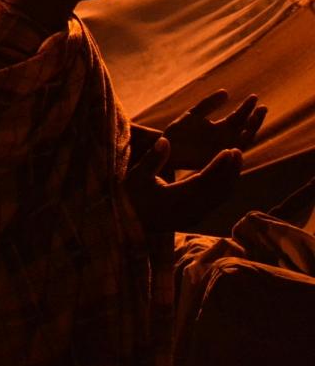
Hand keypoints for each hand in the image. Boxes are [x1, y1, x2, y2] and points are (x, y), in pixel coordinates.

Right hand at [124, 137, 241, 231]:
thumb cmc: (129, 198)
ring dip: (230, 179)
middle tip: (238, 151)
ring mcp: (193, 217)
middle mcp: (189, 211)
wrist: (127, 225)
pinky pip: (215, 203)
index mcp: (175, 200)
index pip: (204, 181)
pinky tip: (224, 176)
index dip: (218, 166)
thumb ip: (152, 160)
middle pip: (218, 190)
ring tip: (235, 161)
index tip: (229, 151)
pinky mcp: (194, 219)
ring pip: (220, 198)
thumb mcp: (136, 177)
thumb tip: (165, 140)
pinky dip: (224, 188)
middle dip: (230, 170)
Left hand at [163, 91, 265, 169]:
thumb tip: (226, 92)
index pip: (239, 116)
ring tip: (255, 119)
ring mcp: (223, 150)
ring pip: (243, 141)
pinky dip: (237, 147)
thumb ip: (208, 104)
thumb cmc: (178, 133)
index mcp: (221, 127)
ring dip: (250, 131)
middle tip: (262, 107)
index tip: (254, 97)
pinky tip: (242, 137)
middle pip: (246, 128)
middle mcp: (226, 139)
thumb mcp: (193, 115)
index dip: (247, 107)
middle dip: (255, 119)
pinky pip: (230, 155)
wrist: (164, 150)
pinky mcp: (217, 161)